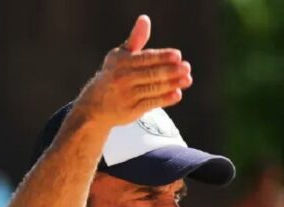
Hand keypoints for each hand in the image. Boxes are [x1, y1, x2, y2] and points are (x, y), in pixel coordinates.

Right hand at [72, 15, 192, 128]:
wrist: (95, 105)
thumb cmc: (113, 75)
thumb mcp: (120, 56)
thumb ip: (136, 39)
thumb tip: (145, 19)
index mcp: (120, 62)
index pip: (145, 58)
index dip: (162, 57)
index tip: (178, 55)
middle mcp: (122, 78)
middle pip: (151, 74)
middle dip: (171, 71)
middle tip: (187, 68)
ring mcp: (126, 95)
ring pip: (152, 88)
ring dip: (172, 84)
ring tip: (187, 80)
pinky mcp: (130, 110)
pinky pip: (150, 103)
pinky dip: (165, 99)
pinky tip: (177, 94)